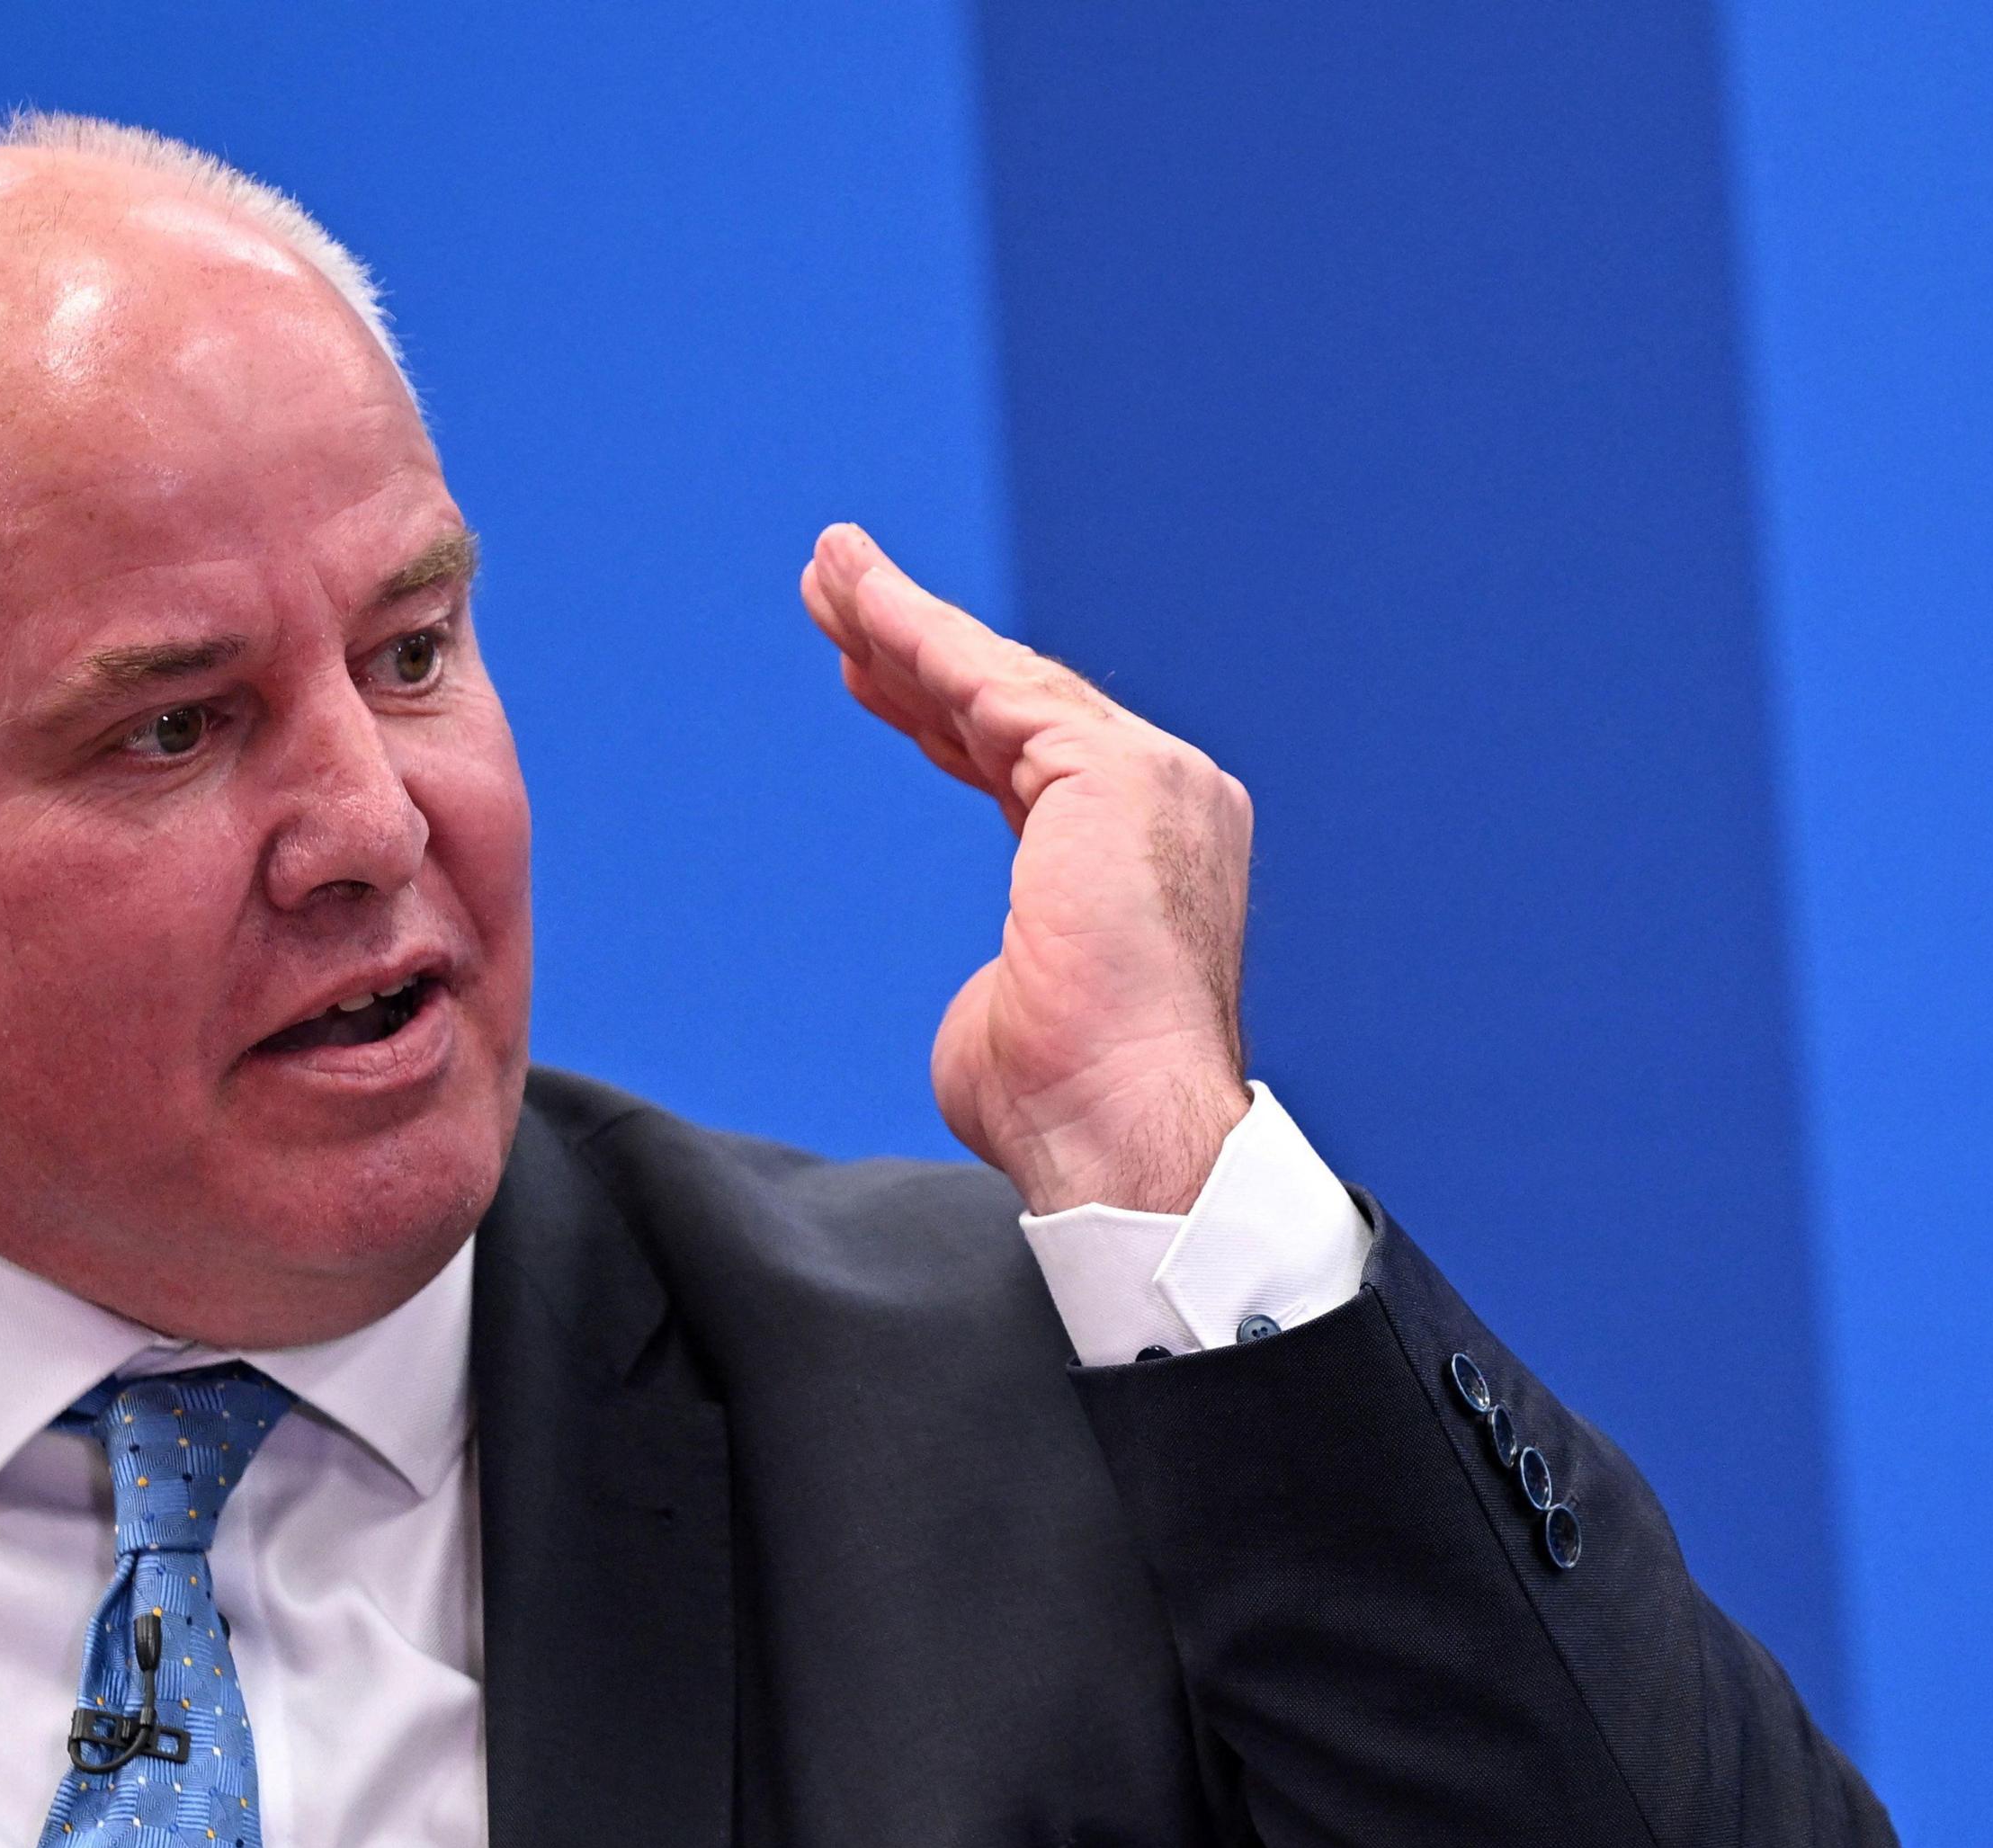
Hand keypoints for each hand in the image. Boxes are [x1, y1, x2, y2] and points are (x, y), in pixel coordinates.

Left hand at [799, 524, 1253, 1213]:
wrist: (1119, 1133)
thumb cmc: (1063, 1105)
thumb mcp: (1021, 1009)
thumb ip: (1013, 971)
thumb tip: (998, 990)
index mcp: (1142, 855)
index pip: (1025, 760)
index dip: (939, 710)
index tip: (867, 674)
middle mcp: (1162, 801)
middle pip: (1011, 701)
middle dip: (914, 641)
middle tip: (834, 587)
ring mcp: (1149, 779)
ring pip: (999, 677)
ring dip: (903, 617)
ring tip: (830, 569)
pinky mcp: (1113, 773)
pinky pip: (992, 686)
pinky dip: (922, 639)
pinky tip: (865, 607)